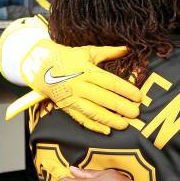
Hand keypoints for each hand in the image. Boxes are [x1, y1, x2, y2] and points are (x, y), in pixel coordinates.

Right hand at [10, 40, 141, 134]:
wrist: (41, 66)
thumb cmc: (69, 58)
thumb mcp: (88, 52)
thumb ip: (109, 52)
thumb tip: (127, 49)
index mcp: (87, 70)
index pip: (110, 82)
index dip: (125, 90)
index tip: (139, 96)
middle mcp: (79, 85)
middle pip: (103, 98)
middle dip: (121, 107)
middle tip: (136, 113)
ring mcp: (72, 98)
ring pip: (93, 111)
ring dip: (109, 119)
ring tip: (124, 125)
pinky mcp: (66, 107)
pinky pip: (81, 119)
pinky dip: (93, 126)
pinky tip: (106, 131)